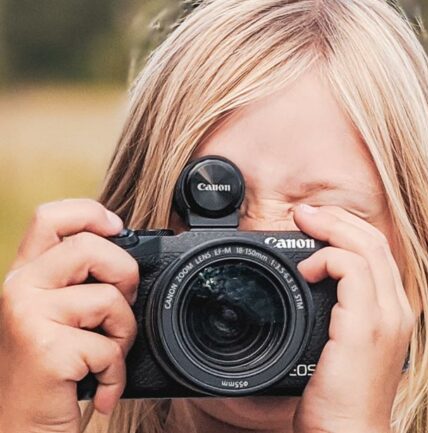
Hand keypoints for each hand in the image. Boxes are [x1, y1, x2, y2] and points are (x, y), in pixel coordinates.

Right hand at [0, 199, 138, 432]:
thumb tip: (128, 251)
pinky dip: (116, 374)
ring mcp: (27, 316)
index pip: (49, 217)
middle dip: (125, 276)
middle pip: (90, 247)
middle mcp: (18, 289)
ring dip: (124, 334)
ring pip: (109, 298)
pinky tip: (98, 389)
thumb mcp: (59, 319)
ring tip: (103, 358)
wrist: (21, 429)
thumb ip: (79, 284)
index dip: (90, 212)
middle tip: (119, 311)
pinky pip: (110, 346)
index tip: (117, 227)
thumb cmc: (51, 376)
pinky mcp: (44, 348)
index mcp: (24, 276)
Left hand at [292, 204, 414, 432]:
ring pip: (368, 247)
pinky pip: (353, 270)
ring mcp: (387, 317)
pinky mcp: (367, 326)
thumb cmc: (340, 402)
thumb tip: (309, 290)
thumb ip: (337, 318)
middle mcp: (398, 311)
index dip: (350, 231)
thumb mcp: (342, 350)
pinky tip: (307, 269)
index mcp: (395, 314)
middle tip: (305, 213)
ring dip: (332, 228)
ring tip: (303, 223)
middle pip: (377, 242)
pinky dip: (327, 258)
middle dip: (339, 219)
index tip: (317, 224)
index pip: (380, 255)